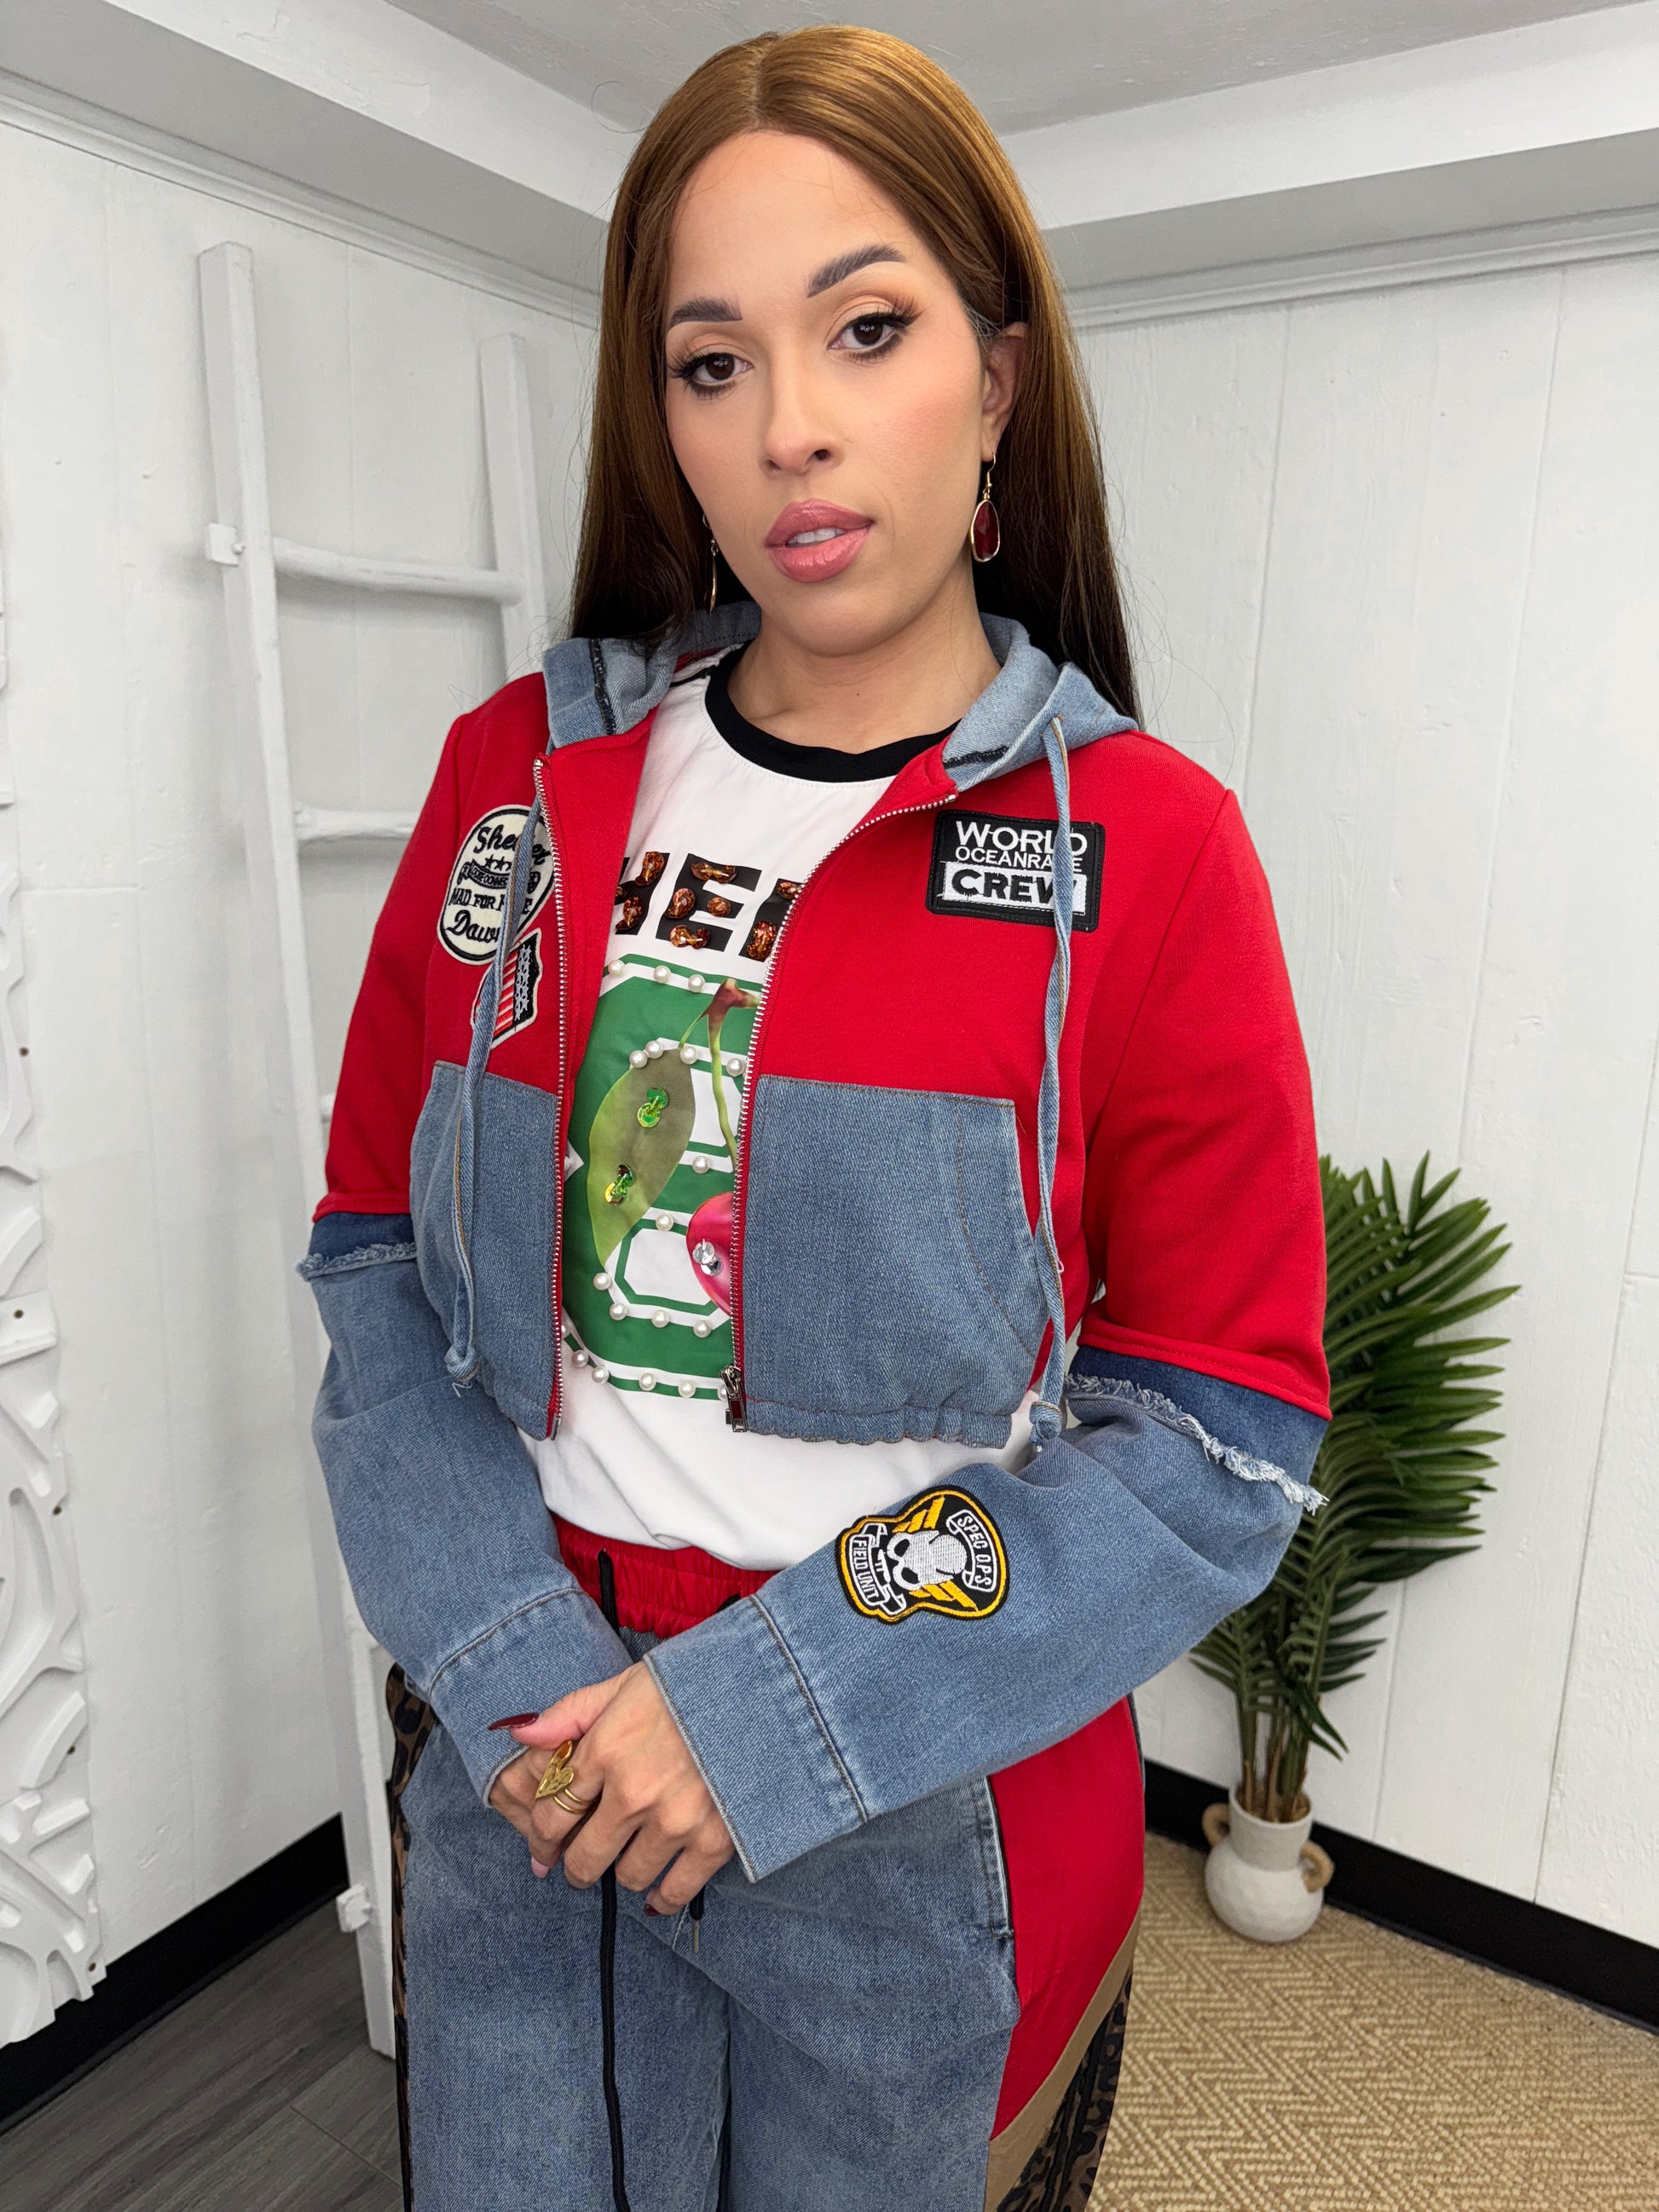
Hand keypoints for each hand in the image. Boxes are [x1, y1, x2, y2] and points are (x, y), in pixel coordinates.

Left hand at [491, 1665, 734, 1910]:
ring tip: (628, 1858)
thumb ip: (570, 1713)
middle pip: (584, 1856)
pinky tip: (656, 1893)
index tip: (546, 1842)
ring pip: (626, 1876)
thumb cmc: (690, 1683)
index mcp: (605, 1750)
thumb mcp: (624, 1684)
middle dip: (575, 1863)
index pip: (552, 1811)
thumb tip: (517, 1731)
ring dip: (621, 1872)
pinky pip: (674, 1892)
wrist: (764, 1689)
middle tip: (579, 1862)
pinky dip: (661, 1898)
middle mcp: (632, 1792)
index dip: (543, 1834)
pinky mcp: (713, 1841)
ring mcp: (673, 1820)